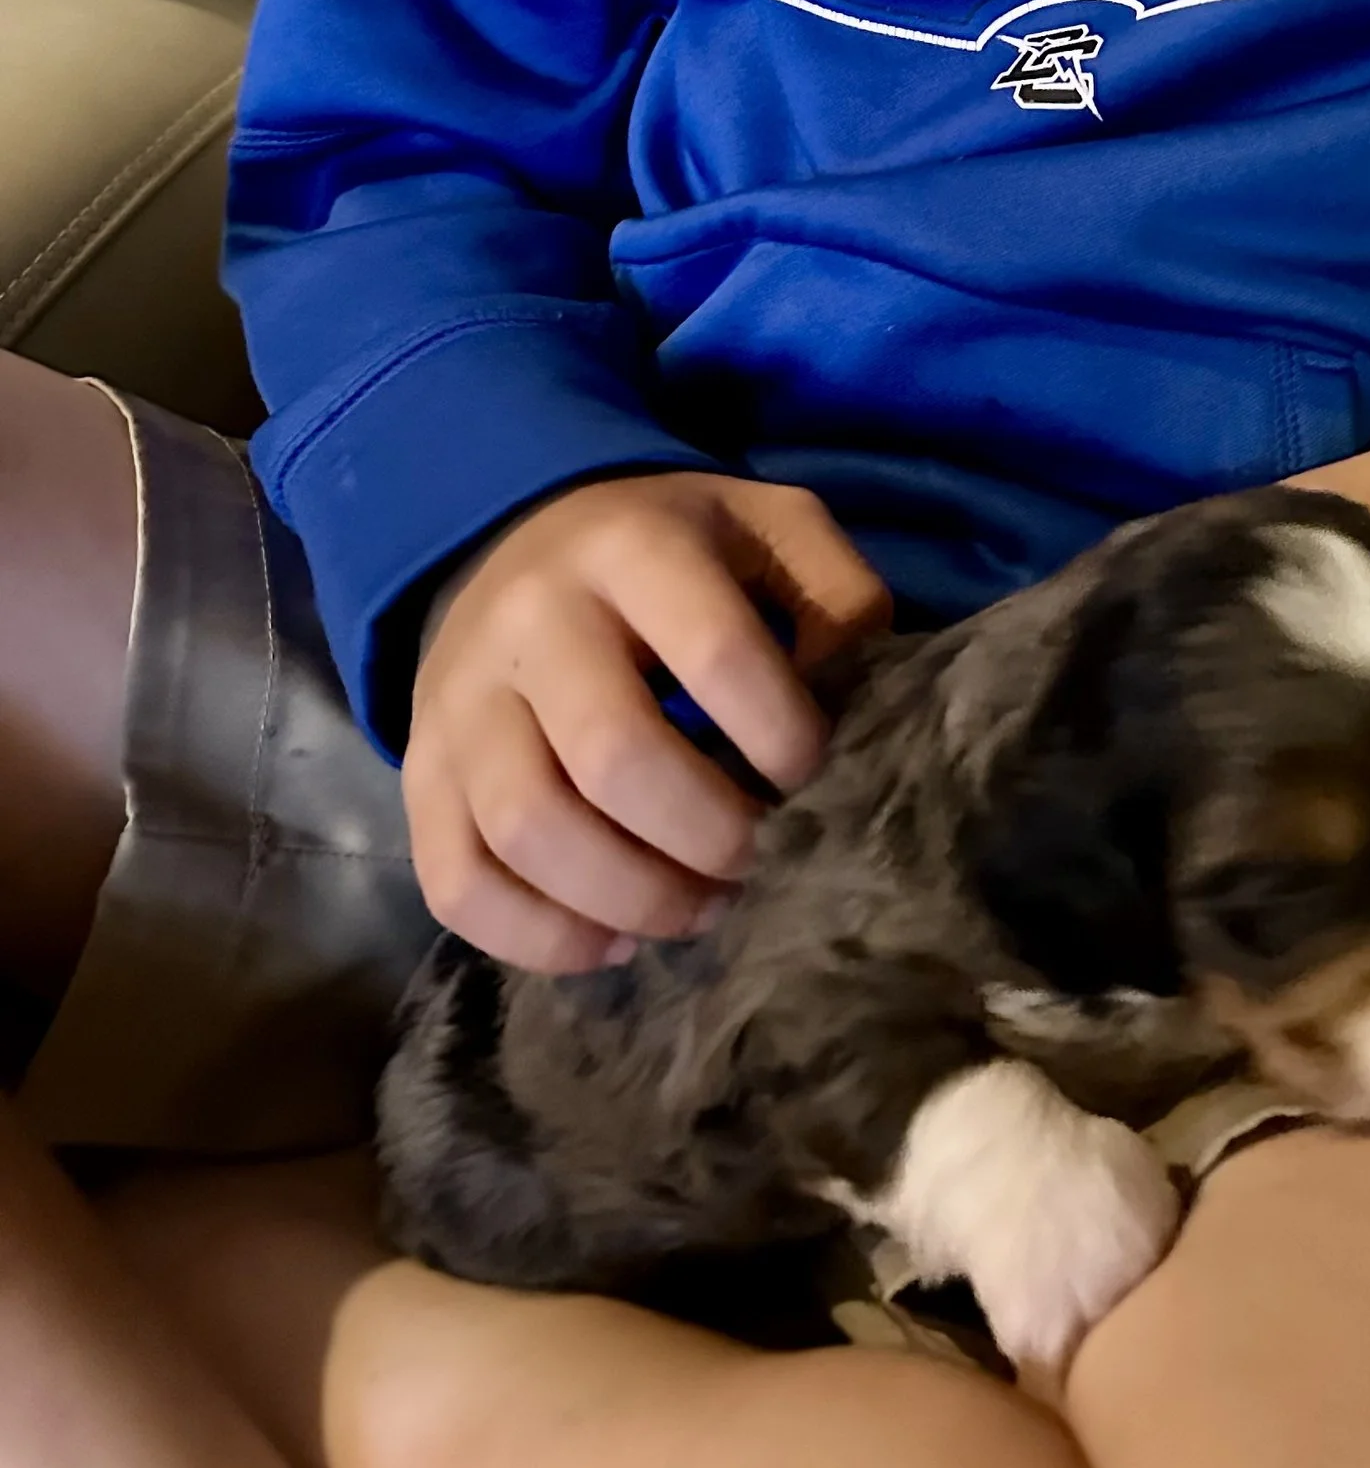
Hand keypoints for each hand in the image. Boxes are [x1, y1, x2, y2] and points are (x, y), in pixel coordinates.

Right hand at [404, 470, 891, 972]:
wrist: (517, 539)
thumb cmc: (675, 551)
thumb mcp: (770, 527)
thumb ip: (838, 593)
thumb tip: (852, 697)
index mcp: (631, 547)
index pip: (715, 654)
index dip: (781, 736)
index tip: (814, 774)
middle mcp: (531, 619)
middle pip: (612, 757)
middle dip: (707, 837)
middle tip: (757, 862)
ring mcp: (461, 700)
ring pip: (528, 829)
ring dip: (631, 897)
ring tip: (699, 908)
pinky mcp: (420, 774)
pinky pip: (458, 882)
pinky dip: (539, 938)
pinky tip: (614, 940)